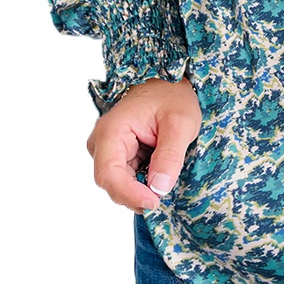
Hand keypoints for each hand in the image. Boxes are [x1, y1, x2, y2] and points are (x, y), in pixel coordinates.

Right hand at [85, 77, 201, 213]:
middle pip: (112, 183)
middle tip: (164, 196)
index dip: (129, 194)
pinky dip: (142, 182)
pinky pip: (126, 178)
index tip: (154, 202)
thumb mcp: (181, 123)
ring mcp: (108, 149)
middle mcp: (103, 142)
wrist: (170, 82)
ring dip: (140, 189)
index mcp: (111, 130)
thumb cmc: (173, 96)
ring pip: (119, 184)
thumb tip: (159, 188)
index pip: (108, 174)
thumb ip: (170, 155)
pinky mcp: (118, 155)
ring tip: (164, 177)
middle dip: (136, 194)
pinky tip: (158, 175)